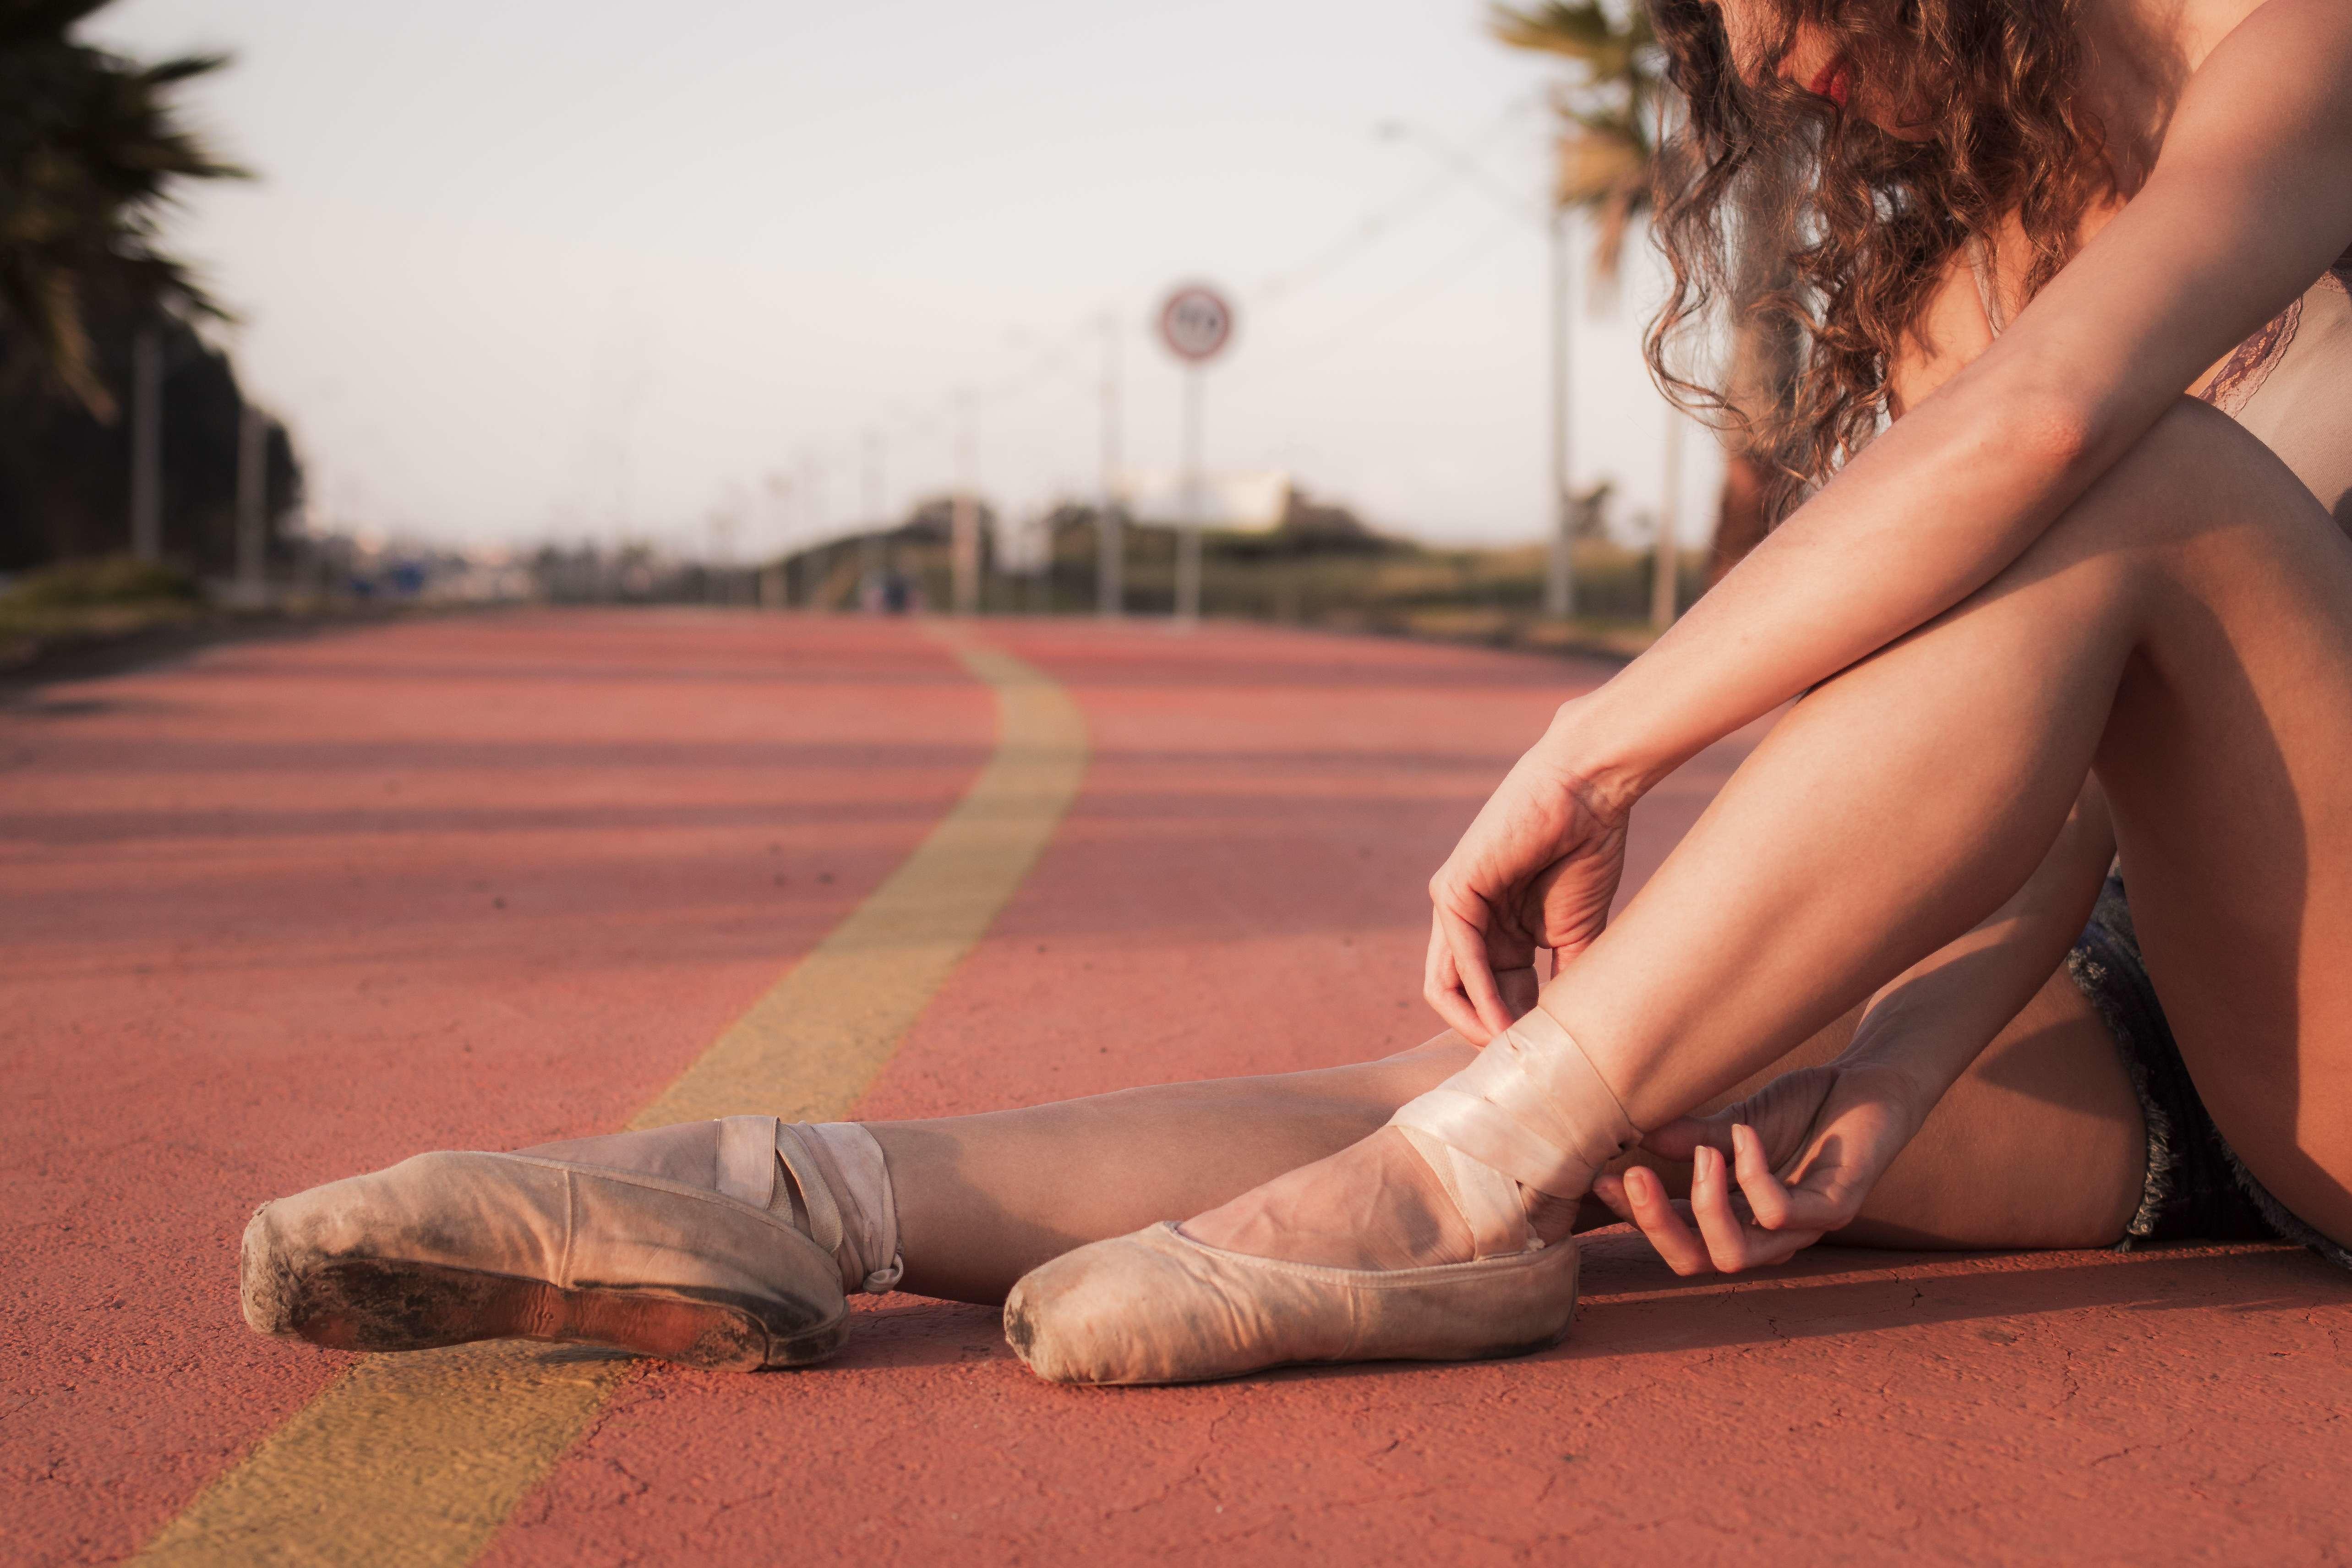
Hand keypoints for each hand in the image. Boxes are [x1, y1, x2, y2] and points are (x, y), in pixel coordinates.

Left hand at [1424, 725, 1629, 1041]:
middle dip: (1490, 1038)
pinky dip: (1479, 996)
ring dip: (1479, 1027)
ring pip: (1447, 988)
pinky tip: (1503, 1023)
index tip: (1544, 1060)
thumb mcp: (1579, 932)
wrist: (1589, 792)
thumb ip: (1566, 981)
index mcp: (1496, 933)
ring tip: (1514, 1054)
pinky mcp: (1452, 891)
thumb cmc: (1587, 850)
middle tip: (1524, 1067)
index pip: (1491, 998)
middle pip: (1461, 1001)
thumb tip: (1572, 1037)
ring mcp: (1453, 907)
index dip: (1514, 1033)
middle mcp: (1468, 923)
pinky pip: (1458, 959)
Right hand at [1588, 1059, 1922, 1274]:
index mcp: (1740, 1218)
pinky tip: (1745, 1133)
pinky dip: (1751, 1172)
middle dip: (1657, 1226)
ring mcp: (1803, 1229)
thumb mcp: (1738, 1123)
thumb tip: (1635, 1134)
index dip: (1635, 1218)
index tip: (1599, 1177)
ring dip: (1705, 1206)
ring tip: (1703, 1154)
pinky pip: (1779, 1212)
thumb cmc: (1809, 1107)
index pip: (1677, 1238)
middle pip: (1698, 1263)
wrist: (1875, 1082)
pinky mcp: (1835, 1209)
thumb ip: (1694, 1138)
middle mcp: (1768, 1235)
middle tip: (1634, 1176)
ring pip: (1736, 1255)